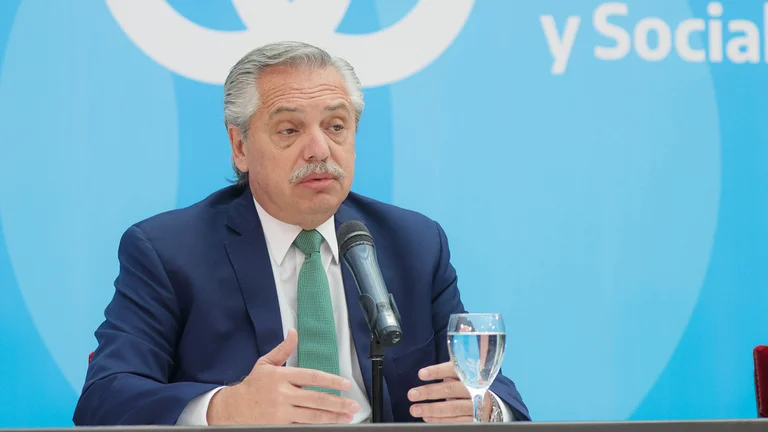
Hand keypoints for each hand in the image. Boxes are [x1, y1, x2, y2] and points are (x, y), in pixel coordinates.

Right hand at [207, 329, 359, 424]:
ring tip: (347, 416)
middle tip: (353, 405)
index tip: (345, 384)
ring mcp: (282, 412)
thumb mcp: (265, 364)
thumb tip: (293, 332)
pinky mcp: (280, 425)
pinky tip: (330, 424)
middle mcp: (283, 394)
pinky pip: (303, 425)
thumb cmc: (252, 386)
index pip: (312, 377)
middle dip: (338, 402)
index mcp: (281, 376)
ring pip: (313, 415)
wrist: (232, 409)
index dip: (331, 380)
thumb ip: (283, 349)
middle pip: (316, 398)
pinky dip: (318, 425)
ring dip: (333, 416)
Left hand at [407, 361, 491, 422]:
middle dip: (430, 392)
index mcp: (471, 373)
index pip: (453, 369)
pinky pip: (457, 420)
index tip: (421, 374)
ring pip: (452, 407)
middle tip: (412, 394)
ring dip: (432, 409)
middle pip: (451, 389)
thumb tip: (428, 373)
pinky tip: (428, 418)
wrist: (495, 403)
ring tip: (415, 409)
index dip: (437, 371)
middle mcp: (476, 388)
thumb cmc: (472, 385)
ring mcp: (477, 405)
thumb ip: (450, 373)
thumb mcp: (465, 375)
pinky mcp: (477, 419)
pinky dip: (440, 420)